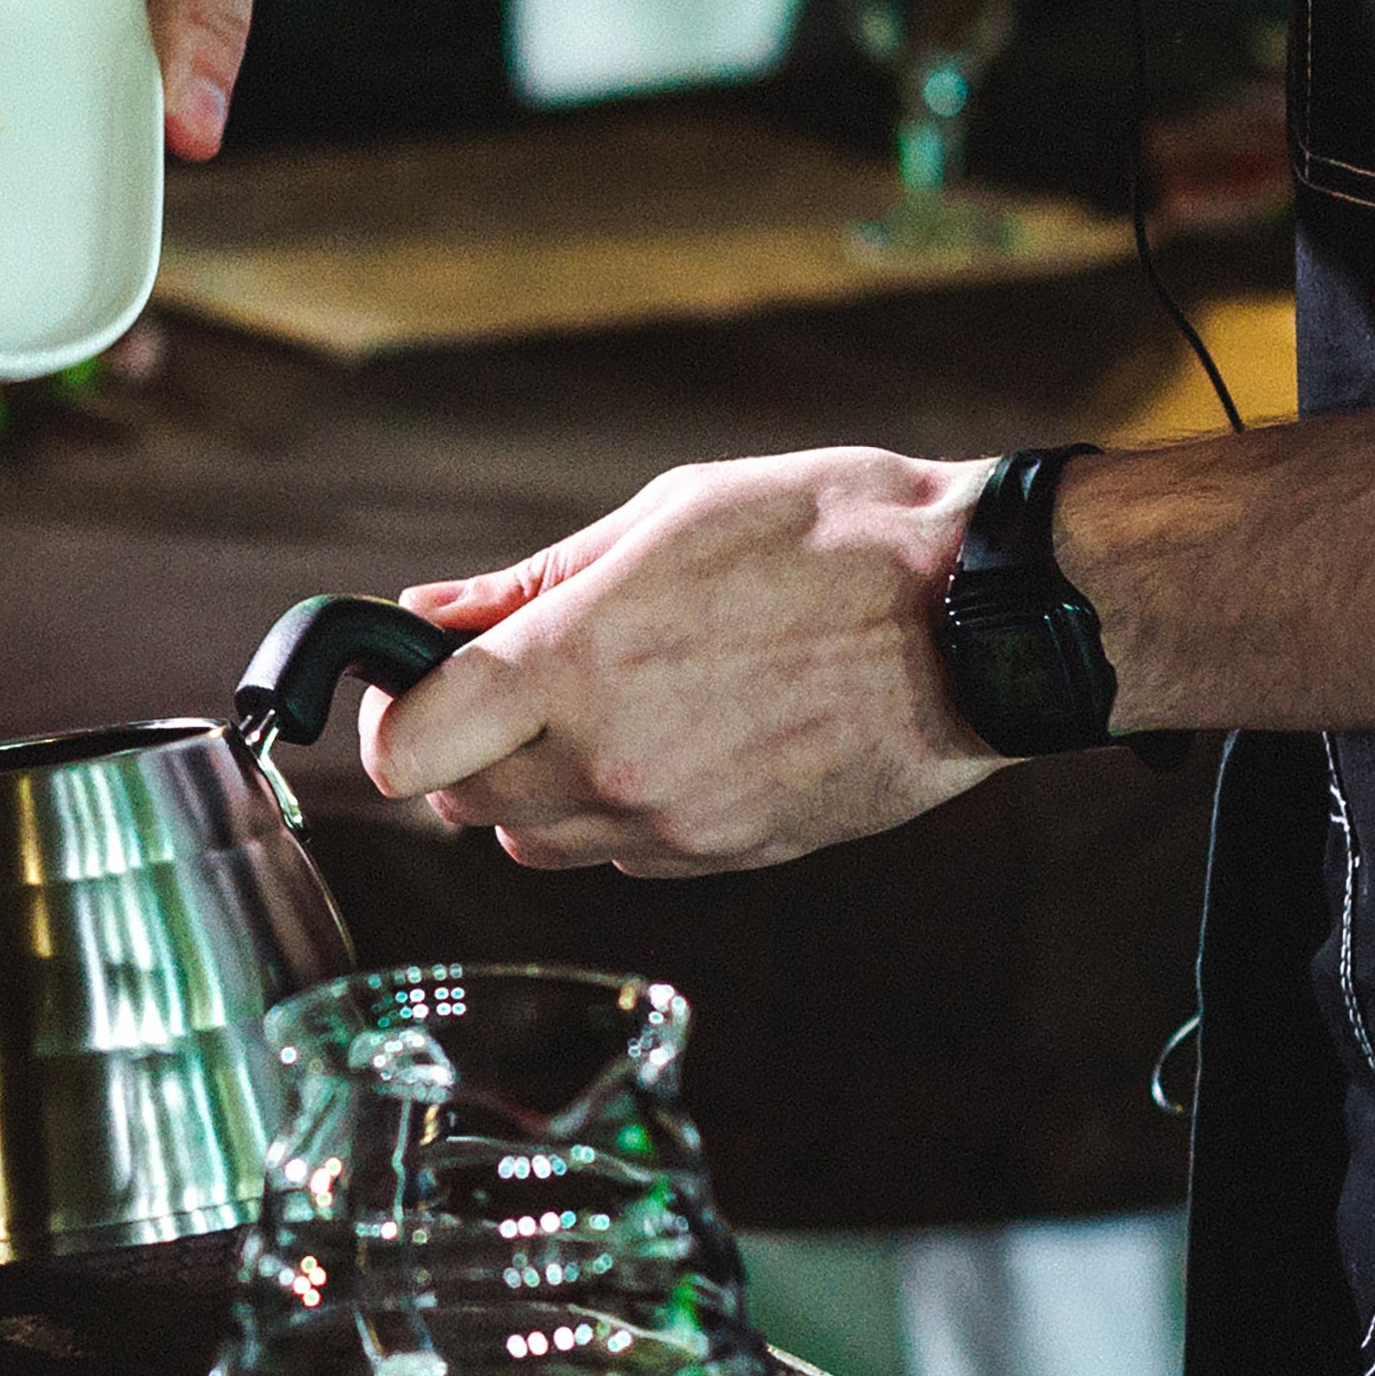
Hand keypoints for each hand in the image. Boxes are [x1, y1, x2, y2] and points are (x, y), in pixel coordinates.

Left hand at [361, 450, 1009, 872]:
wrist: (980, 621)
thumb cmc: (833, 536)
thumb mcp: (667, 518)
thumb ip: (531, 583)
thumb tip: (427, 617)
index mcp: (577, 665)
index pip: (406, 748)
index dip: (394, 714)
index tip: (415, 680)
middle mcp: (611, 764)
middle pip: (460, 802)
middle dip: (463, 745)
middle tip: (513, 681)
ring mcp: (673, 826)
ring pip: (536, 841)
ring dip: (537, 786)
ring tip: (609, 706)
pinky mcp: (730, 857)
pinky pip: (623, 856)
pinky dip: (619, 812)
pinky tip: (678, 740)